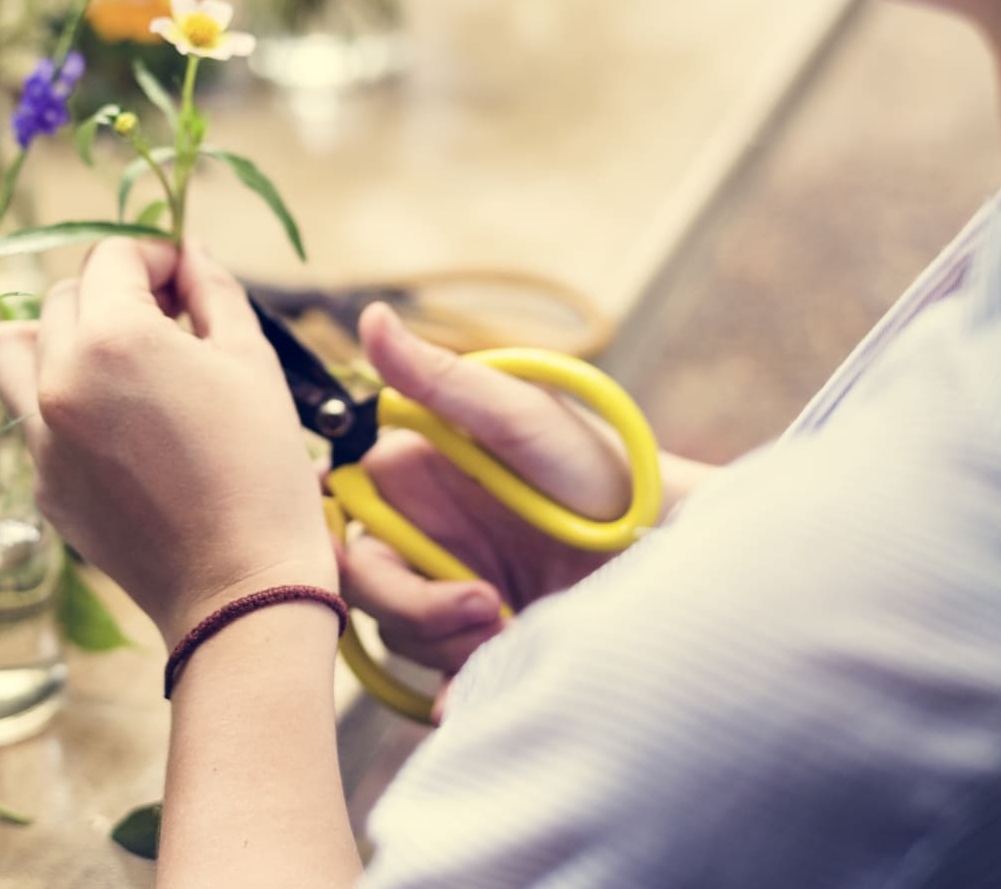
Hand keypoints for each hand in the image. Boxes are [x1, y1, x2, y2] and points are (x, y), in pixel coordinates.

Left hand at [0, 240, 335, 647]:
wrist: (239, 587)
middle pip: (64, 297)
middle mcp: (58, 379)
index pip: (112, 257)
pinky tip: (120, 427)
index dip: (155, 255)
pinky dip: (63, 401)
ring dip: (59, 336)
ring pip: (15, 350)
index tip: (186, 278)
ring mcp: (40, 436)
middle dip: (114, 294)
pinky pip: (31, 415)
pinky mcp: (42, 482)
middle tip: (169, 322)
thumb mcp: (252, 359)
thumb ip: (213, 290)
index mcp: (113, 337)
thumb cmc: (261, 468)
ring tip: (112, 359)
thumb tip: (190, 252)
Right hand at [338, 303, 640, 675]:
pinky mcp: (471, 638)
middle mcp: (414, 530)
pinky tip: (495, 675)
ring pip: (395, 633)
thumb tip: (371, 316)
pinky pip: (433, 675)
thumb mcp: (521, 418)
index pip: (335, 515)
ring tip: (516, 623)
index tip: (384, 564)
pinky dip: (458, 684)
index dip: (345, 547)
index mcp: (407, 474)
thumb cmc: (602, 470)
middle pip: (361, 585)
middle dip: (416, 608)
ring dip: (448, 640)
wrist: (665, 554)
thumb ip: (440, 379)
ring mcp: (441, 586)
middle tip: (487, 604)